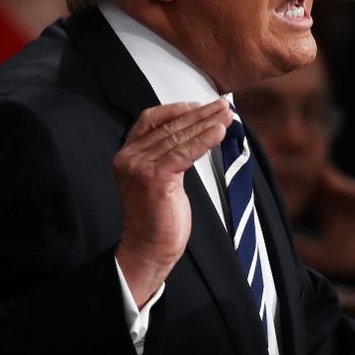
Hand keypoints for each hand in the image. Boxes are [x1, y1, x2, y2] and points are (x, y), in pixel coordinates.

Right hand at [113, 100, 231, 303]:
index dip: (177, 109)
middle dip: (200, 114)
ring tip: (227, 116)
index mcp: (127, 154)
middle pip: (169, 126)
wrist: (149, 249)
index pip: (151, 119)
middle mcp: (130, 157)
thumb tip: (194, 135)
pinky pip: (184, 153)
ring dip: (206, 124)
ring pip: (178, 137)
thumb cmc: (157, 218)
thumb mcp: (160, 179)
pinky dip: (204, 140)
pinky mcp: (154, 178)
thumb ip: (167, 156)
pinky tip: (219, 133)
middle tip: (222, 106)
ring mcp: (140, 167)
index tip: (201, 105)